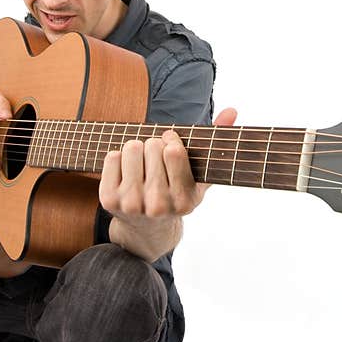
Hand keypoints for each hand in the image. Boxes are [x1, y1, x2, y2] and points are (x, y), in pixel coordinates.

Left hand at [98, 108, 237, 257]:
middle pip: (152, 145)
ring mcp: (131, 204)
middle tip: (155, 159)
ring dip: (136, 149)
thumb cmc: (176, 195)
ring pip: (131, 147)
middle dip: (154, 145)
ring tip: (141, 164)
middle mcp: (158, 205)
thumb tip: (233, 110)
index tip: (170, 142)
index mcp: (184, 201)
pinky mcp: (109, 200)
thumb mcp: (199, 177)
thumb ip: (217, 143)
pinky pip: (112, 157)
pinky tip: (126, 172)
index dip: (171, 139)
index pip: (174, 152)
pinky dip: (118, 158)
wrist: (147, 230)